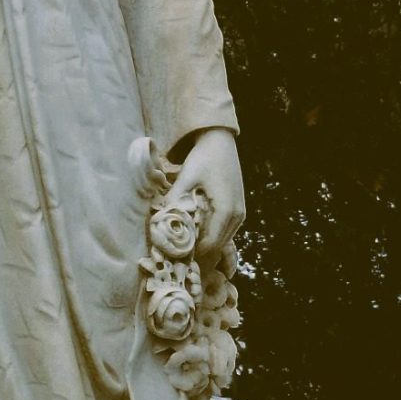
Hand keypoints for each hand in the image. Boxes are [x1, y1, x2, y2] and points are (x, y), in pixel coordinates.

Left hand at [167, 127, 244, 260]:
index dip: (195, 253)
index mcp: (227, 211)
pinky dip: (212, 234)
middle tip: (179, 257)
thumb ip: (176, 198)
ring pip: (223, 239)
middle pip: (219, 245)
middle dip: (200, 252)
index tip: (177, 256)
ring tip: (186, 248)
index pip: (211, 244)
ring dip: (207, 244)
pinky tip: (197, 234)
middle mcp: (237, 216)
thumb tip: (160, 217)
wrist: (220, 142)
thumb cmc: (203, 157)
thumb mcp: (187, 177)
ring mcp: (240, 213)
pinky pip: (225, 230)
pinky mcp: (237, 208)